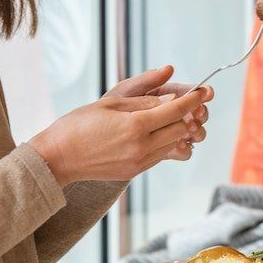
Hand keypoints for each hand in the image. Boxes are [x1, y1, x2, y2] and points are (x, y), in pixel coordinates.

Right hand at [29, 69, 212, 187]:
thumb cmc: (78, 125)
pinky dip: (164, 142)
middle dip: (187, 114)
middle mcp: (141, 146)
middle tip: (189, 102)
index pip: (176, 110)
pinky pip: (160, 155)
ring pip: (173, 143)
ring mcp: (139, 161)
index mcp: (135, 125)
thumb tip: (171, 99)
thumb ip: (144, 102)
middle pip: (180, 128)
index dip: (193, 99)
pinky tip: (156, 132)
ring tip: (171, 117)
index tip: (205, 91)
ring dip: (177, 130)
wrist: (58, 158)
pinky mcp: (135, 171)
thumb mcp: (111, 105)